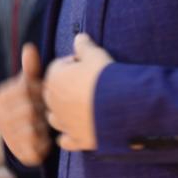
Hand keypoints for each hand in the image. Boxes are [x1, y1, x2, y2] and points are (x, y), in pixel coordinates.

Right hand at [0, 43, 50, 166]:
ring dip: (44, 128)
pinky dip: (44, 144)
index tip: (43, 95)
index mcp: (0, 96)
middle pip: (29, 111)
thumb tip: (29, 46)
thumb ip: (30, 68)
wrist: (24, 136)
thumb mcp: (30, 85)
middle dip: (42, 111)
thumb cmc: (30, 104)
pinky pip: (35, 148)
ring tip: (45, 125)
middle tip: (47, 112)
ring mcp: (6, 136)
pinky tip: (44, 139)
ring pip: (32, 129)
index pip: (24, 90)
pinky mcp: (17, 153)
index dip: (39, 92)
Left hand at [43, 33, 113, 151]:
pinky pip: (66, 140)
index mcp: (54, 78)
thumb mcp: (96, 55)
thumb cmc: (107, 78)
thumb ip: (84, 46)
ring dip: (65, 113)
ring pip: (56, 117)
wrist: (123, 107)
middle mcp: (53, 102)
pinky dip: (70, 136)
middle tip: (91, 87)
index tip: (90, 68)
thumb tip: (80, 37)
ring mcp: (64, 123)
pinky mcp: (76, 139)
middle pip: (55, 93)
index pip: (58, 69)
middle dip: (68, 90)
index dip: (74, 67)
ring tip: (85, 109)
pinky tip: (81, 130)